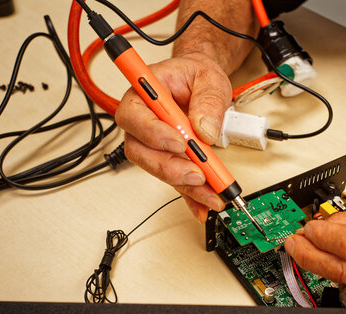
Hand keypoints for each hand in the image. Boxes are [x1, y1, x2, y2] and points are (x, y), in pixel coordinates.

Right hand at [115, 53, 231, 221]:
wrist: (200, 83)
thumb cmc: (196, 76)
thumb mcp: (209, 78)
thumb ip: (208, 100)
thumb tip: (204, 129)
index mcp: (143, 94)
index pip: (134, 116)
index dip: (154, 133)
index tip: (180, 144)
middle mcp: (142, 121)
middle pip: (141, 151)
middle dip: (170, 167)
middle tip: (198, 175)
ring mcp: (153, 143)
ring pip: (158, 169)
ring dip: (184, 185)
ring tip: (210, 194)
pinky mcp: (169, 159)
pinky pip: (175, 180)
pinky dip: (191, 196)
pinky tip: (203, 204)